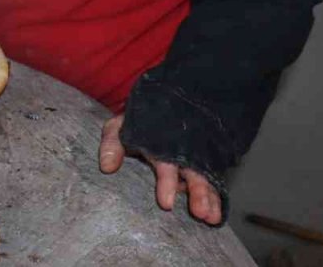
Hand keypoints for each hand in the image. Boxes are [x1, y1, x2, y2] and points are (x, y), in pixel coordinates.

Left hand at [99, 114, 222, 225]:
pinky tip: (217, 215)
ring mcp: (193, 158)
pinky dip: (216, 197)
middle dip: (197, 192)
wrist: (159, 106)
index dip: (167, 183)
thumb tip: (106, 167)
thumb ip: (112, 143)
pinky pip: (211, 181)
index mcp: (160, 142)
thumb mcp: (120, 127)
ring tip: (210, 217)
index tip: (166, 203)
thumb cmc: (137, 123)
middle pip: (192, 171)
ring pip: (204, 177)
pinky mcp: (200, 164)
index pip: (166, 162)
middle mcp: (180, 150)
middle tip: (200, 212)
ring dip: (209, 198)